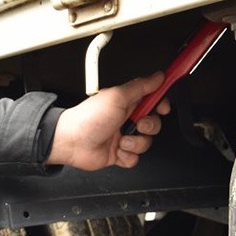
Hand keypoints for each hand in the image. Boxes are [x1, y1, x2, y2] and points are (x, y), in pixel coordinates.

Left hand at [46, 72, 169, 170]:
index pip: (152, 100)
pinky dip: (127, 156)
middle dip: (149, 126)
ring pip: (146, 143)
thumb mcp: (117, 96)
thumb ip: (140, 86)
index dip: (161, 103)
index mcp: (127, 102)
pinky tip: (116, 150)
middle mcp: (126, 119)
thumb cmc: (88, 118)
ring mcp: (123, 136)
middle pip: (154, 123)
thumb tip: (158, 76)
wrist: (72, 142)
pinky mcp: (119, 153)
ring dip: (135, 143)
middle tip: (137, 124)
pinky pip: (135, 158)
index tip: (163, 107)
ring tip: (121, 140)